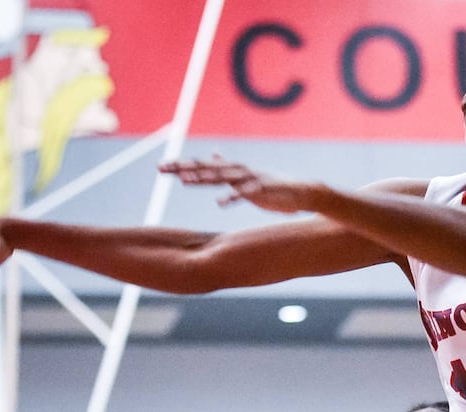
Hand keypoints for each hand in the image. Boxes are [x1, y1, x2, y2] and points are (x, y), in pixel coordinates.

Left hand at [160, 157, 321, 213]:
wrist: (304, 192)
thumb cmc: (275, 188)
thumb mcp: (245, 178)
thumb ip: (227, 169)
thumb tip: (211, 155)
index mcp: (233, 171)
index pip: (203, 166)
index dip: (182, 165)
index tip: (161, 167)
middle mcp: (239, 171)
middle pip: (206, 168)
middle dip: (183, 168)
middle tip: (162, 169)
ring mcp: (251, 179)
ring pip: (223, 177)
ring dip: (204, 178)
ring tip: (185, 181)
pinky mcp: (264, 189)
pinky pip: (246, 193)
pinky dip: (233, 196)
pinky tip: (221, 202)